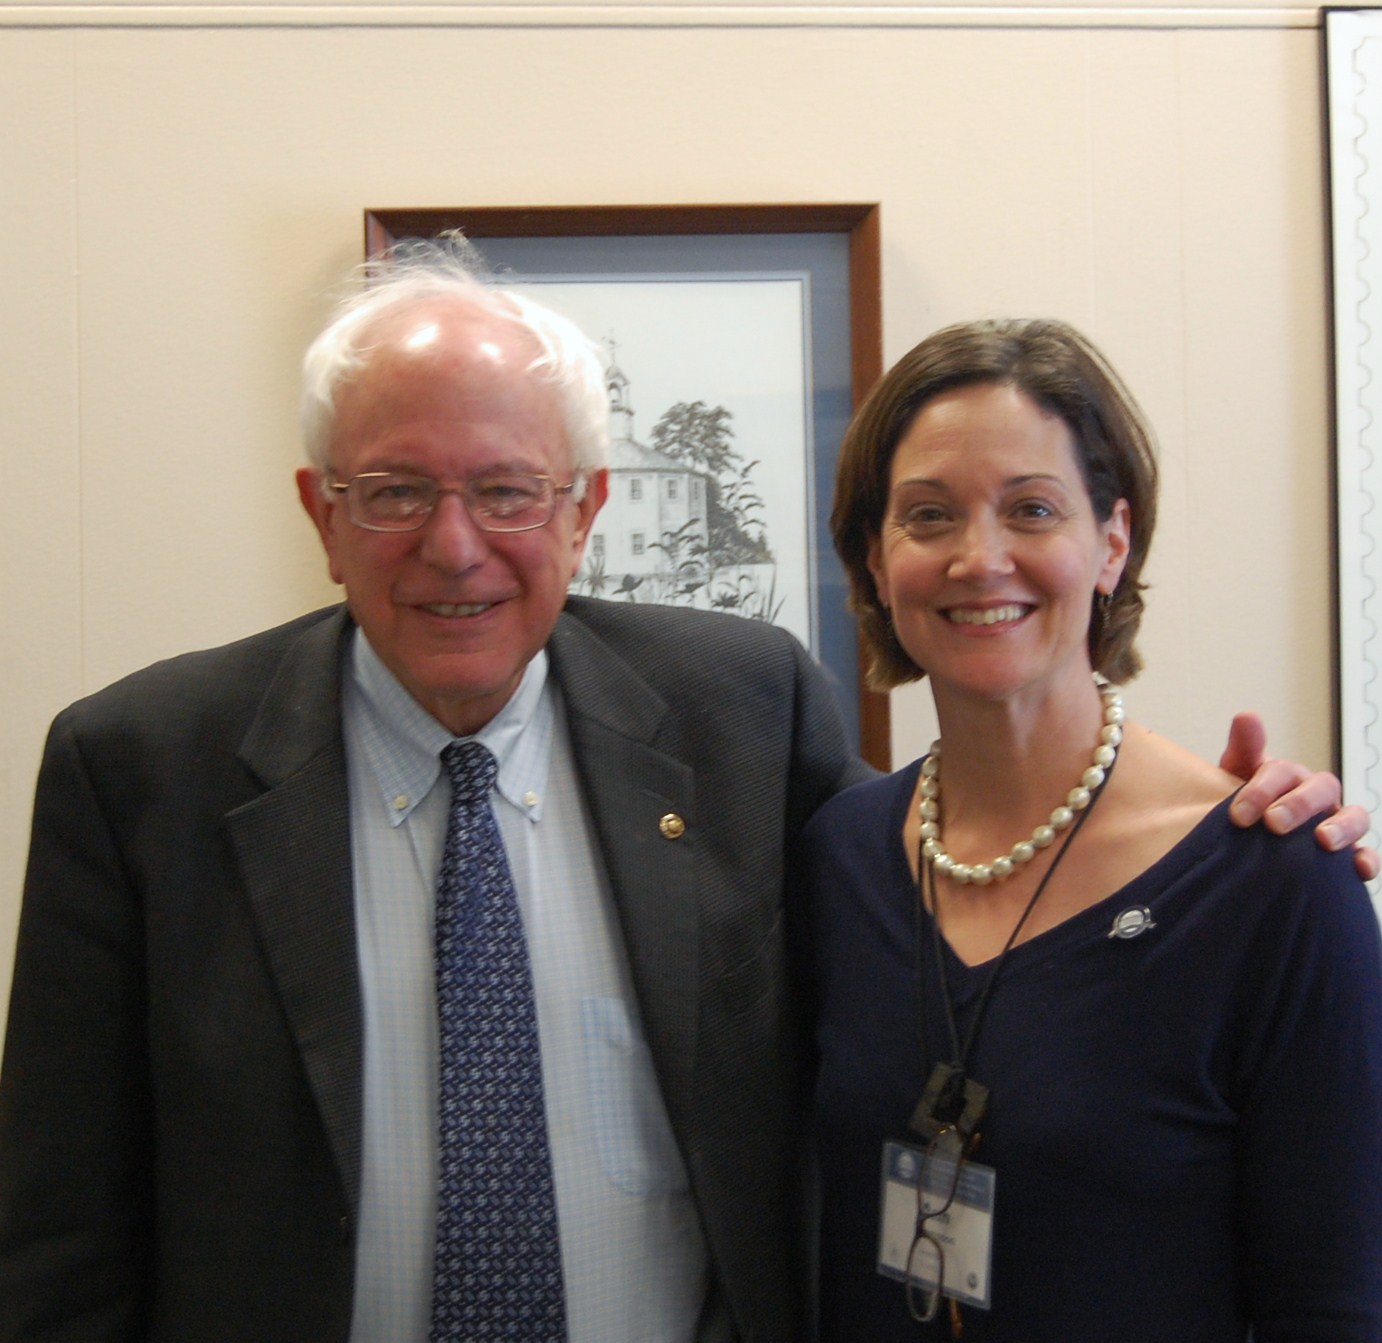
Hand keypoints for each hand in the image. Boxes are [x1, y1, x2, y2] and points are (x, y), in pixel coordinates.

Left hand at [1222, 712, 1378, 880]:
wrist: (1252, 839)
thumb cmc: (1248, 805)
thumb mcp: (1237, 777)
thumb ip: (1244, 749)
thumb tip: (1247, 715)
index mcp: (1289, 776)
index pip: (1282, 771)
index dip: (1262, 789)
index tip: (1238, 814)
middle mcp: (1317, 796)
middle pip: (1322, 789)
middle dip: (1299, 805)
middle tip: (1274, 823)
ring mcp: (1336, 822)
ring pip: (1354, 817)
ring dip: (1343, 827)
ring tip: (1324, 841)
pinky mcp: (1347, 853)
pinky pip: (1366, 854)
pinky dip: (1367, 859)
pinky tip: (1360, 870)